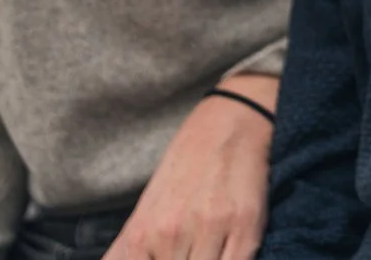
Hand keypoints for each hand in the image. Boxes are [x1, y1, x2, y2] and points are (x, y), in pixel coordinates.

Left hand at [101, 72, 277, 259]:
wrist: (229, 124)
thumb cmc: (184, 168)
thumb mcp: (144, 210)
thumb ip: (124, 250)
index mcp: (143, 232)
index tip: (164, 254)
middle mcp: (172, 233)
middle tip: (184, 251)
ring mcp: (211, 230)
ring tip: (203, 249)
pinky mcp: (246, 227)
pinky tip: (225, 252)